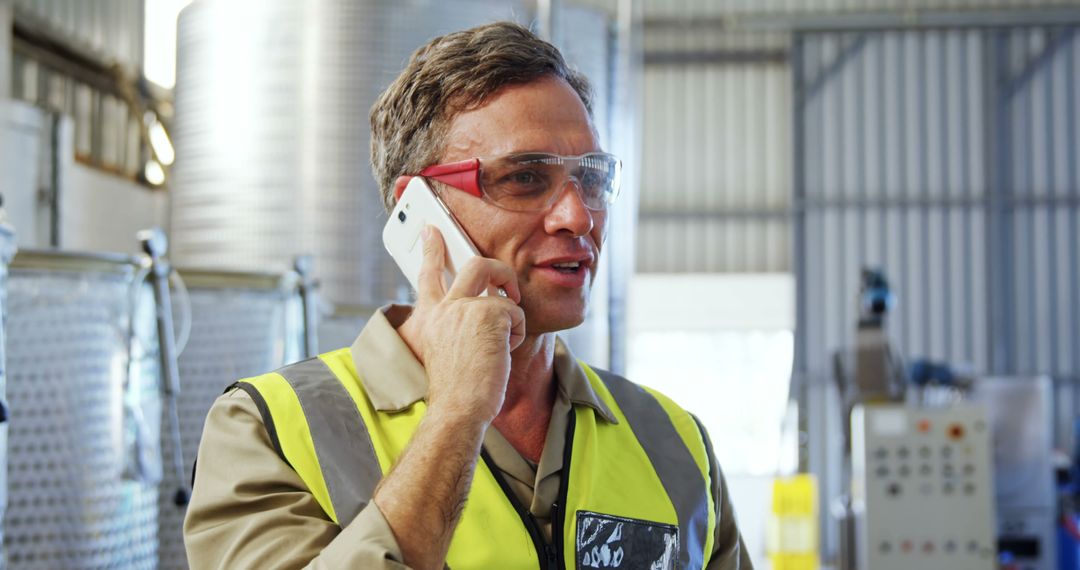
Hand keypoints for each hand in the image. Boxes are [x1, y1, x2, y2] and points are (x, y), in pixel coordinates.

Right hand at [397, 226, 524, 423]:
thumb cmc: (458, 391)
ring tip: (504, 342)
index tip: (431, 231)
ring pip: (502, 288)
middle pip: (475, 264)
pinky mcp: (488, 313)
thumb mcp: (447, 351)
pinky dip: (517, 333)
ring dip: (512, 314)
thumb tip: (488, 308)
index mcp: (431, 318)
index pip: (428, 275)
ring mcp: (464, 307)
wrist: (458, 408)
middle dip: (499, 269)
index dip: (431, 250)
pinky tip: (503, 353)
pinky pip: (516, 312)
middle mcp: (444, 308)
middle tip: (508, 286)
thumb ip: (458, 326)